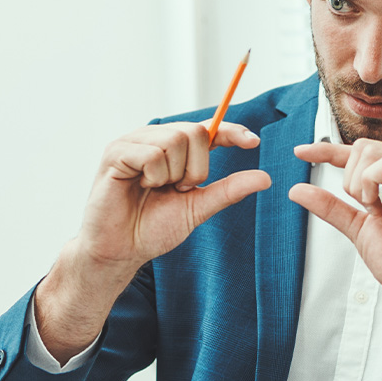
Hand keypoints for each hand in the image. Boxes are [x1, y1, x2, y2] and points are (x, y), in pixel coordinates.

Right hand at [37, 121, 269, 358]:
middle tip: (177, 190)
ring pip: (174, 139)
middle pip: (195, 132)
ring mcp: (134, 142)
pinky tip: (140, 186)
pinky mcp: (116, 152)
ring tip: (155, 189)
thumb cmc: (152, 229)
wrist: (122, 251)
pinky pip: (151, 152)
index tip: (253, 142)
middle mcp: (155, 139)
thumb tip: (265, 178)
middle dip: (195, 168)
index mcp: (175, 150)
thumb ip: (228, 190)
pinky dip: (153, 175)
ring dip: (172, 174)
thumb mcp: (198, 208)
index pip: (209, 129)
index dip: (231, 131)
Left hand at [288, 139, 381, 305]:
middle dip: (348, 178)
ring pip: (371, 151)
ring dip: (359, 183)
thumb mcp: (357, 227)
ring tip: (373, 211)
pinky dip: (370, 184)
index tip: (300, 152)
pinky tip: (378, 208)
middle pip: (362, 147)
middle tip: (362, 209)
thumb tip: (297, 190)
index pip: (360, 152)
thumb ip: (330, 207)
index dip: (327, 149)